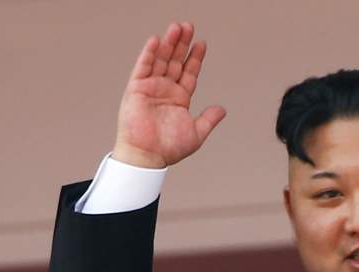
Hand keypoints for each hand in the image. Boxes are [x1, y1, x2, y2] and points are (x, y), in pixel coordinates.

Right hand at [113, 21, 226, 168]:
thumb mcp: (196, 133)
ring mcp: (151, 88)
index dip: (195, 58)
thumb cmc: (169, 149)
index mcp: (179, 99)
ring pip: (161, 60)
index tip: (202, 44)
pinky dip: (149, 53)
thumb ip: (209, 119)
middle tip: (189, 27)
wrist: (148, 157)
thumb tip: (222, 110)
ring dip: (168, 44)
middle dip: (182, 44)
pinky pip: (143, 67)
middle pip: (175, 61)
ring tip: (177, 28)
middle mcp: (165, 90)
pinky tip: (156, 40)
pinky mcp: (136, 89)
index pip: (189, 73)